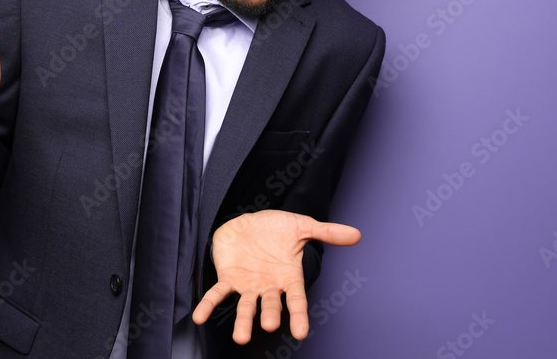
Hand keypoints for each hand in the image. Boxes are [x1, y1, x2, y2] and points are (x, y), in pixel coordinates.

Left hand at [192, 209, 360, 344]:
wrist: (250, 220)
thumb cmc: (277, 228)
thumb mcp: (302, 226)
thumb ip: (327, 232)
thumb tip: (357, 235)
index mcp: (288, 277)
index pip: (296, 300)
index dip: (299, 316)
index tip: (301, 332)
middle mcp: (268, 286)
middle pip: (271, 305)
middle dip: (270, 315)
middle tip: (269, 326)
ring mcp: (248, 285)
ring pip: (245, 306)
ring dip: (242, 321)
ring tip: (240, 337)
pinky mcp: (228, 278)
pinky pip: (217, 294)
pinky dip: (208, 305)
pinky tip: (200, 316)